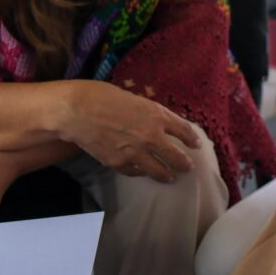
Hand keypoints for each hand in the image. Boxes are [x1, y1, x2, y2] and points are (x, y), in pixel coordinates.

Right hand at [59, 81, 200, 182]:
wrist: (78, 111)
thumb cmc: (104, 96)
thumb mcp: (135, 99)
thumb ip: (149, 113)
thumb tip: (158, 122)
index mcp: (157, 116)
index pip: (184, 130)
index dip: (192, 139)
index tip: (197, 144)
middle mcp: (151, 137)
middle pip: (176, 157)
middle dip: (184, 164)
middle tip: (188, 167)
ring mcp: (136, 153)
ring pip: (158, 171)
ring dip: (166, 175)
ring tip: (170, 178)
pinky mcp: (119, 163)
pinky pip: (135, 172)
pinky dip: (140, 172)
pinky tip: (142, 172)